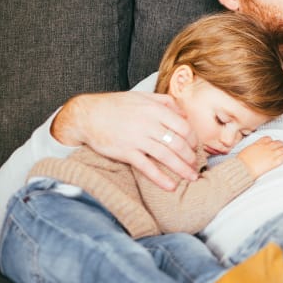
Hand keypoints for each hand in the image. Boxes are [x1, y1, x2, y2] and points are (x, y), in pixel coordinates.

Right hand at [52, 91, 198, 189]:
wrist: (87, 115)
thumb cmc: (115, 105)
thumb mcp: (142, 96)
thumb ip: (165, 102)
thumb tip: (184, 113)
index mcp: (155, 110)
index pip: (183, 127)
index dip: (193, 139)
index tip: (195, 147)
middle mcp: (149, 124)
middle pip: (178, 143)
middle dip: (190, 156)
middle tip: (196, 165)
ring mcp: (137, 139)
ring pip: (166, 156)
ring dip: (182, 168)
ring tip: (191, 177)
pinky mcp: (126, 152)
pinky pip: (147, 168)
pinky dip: (160, 178)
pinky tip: (171, 186)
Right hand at [236, 136, 282, 180]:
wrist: (243, 168)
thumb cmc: (241, 162)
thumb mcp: (245, 152)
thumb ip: (251, 151)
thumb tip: (251, 153)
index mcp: (258, 144)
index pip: (267, 139)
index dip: (271, 141)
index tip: (273, 142)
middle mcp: (266, 147)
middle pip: (277, 143)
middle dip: (281, 144)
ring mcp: (271, 154)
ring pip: (282, 149)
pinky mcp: (274, 161)